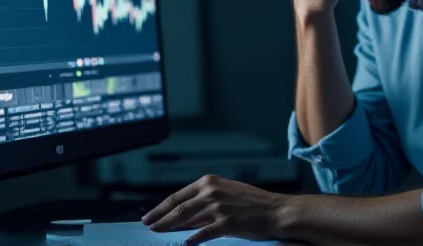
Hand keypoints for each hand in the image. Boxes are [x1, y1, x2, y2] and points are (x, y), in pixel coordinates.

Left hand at [141, 175, 287, 244]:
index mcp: (210, 182)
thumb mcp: (227, 194)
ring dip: (169, 228)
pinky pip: (203, 233)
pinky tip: (184, 245)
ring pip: (186, 219)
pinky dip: (192, 240)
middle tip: (146, 226)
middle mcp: (211, 191)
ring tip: (157, 233)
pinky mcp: (227, 223)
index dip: (162, 207)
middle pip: (178, 207)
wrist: (276, 211)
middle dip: (159, 217)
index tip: (150, 216)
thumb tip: (184, 215)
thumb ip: (205, 202)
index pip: (179, 196)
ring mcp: (218, 207)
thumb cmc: (252, 203)